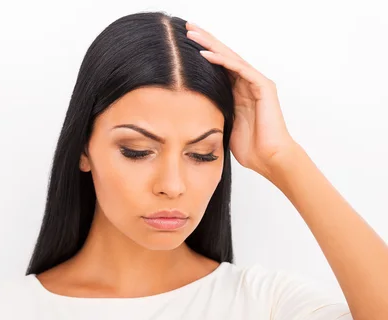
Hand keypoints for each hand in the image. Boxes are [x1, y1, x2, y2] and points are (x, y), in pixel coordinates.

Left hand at [185, 22, 297, 178]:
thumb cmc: (250, 148)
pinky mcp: (263, 87)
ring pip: (230, 58)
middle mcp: (247, 83)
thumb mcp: (223, 125)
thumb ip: (213, 112)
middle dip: (205, 41)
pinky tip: (206, 54)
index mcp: (237, 92)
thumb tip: (190, 111)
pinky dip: (222, 61)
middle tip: (187, 27)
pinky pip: (240, 69)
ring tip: (192, 34)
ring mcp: (256, 83)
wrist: (269, 158)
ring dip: (210, 45)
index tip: (183, 43)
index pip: (217, 66)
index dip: (202, 53)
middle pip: (223, 56)